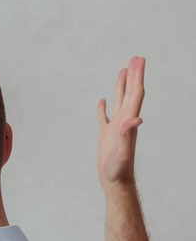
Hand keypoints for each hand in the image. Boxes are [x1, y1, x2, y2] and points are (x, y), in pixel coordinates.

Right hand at [97, 56, 144, 189]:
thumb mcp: (123, 151)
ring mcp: (115, 128)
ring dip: (121, 86)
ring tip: (123, 71)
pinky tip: (102, 101)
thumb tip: (136, 119)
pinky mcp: (106, 136)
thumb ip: (127, 134)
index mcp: (128, 121)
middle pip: (130, 93)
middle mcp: (125, 121)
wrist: (115, 181)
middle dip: (133, 75)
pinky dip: (103, 108)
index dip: (137, 77)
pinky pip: (104, 118)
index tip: (139, 61)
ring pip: (119, 101)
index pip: (135, 94)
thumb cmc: (119, 168)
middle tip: (135, 58)